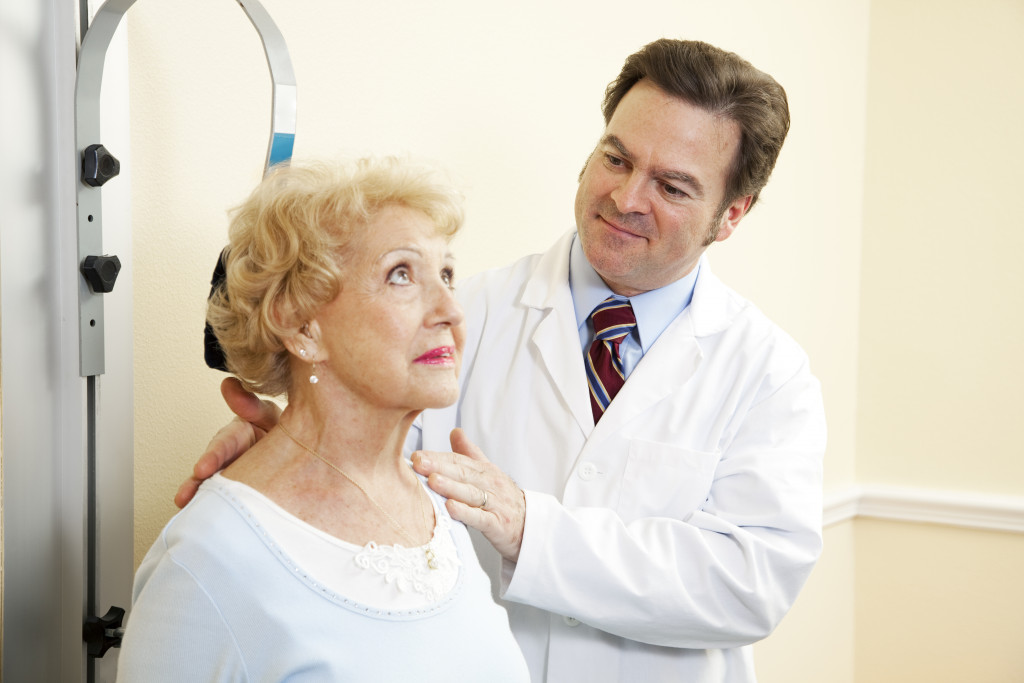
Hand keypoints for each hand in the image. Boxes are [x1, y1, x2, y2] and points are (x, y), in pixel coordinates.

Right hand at [174, 377, 281, 507]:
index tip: (202, 469)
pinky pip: (227, 499)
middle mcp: (233, 454)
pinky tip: (203, 519)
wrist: (309, 453)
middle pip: (212, 467)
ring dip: (199, 496)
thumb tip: (228, 385)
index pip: (225, 442)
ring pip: (214, 484)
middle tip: (186, 496)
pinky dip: (215, 509)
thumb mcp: (273, 417)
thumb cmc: (290, 430)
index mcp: (241, 433)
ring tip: (187, 508)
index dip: (214, 455)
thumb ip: (253, 406)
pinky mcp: (240, 490)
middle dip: (198, 482)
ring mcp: (235, 472)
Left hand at [412, 428, 525, 562]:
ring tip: (432, 481)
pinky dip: (466, 513)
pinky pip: (481, 518)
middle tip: (417, 463)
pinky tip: (450, 508)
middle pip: (463, 474)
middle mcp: (491, 484)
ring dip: (451, 487)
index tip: (416, 456)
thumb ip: (470, 454)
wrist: (531, 526)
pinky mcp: (499, 525)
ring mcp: (496, 504)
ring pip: (471, 493)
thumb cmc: (503, 499)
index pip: (459, 461)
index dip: (438, 457)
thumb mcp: (489, 473)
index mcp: (485, 471)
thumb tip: (454, 431)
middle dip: (439, 467)